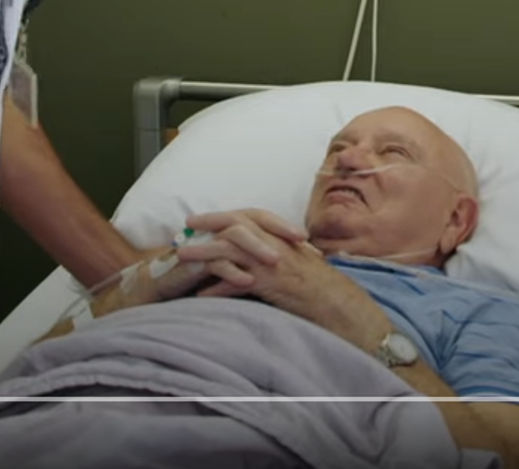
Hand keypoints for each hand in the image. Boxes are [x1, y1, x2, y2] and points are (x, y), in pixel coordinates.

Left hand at [177, 216, 377, 342]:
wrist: (337, 301)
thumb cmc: (318, 285)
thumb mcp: (294, 261)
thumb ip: (272, 254)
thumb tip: (249, 257)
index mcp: (279, 236)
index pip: (246, 217)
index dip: (221, 216)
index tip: (200, 219)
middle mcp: (274, 243)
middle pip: (234, 226)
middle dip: (207, 226)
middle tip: (184, 229)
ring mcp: (271, 261)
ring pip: (229, 251)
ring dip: (203, 253)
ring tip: (181, 256)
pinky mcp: (270, 282)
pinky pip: (236, 282)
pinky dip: (217, 288)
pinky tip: (201, 294)